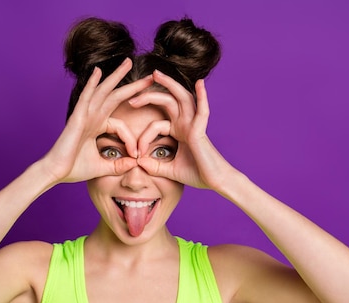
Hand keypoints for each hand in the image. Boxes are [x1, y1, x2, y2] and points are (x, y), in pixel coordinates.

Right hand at [43, 59, 153, 183]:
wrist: (56, 172)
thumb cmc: (74, 169)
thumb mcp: (103, 167)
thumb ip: (118, 165)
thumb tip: (134, 163)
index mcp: (97, 126)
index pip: (121, 125)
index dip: (131, 139)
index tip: (137, 153)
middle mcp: (92, 117)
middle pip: (115, 96)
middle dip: (132, 85)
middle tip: (149, 75)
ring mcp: (84, 115)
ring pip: (103, 91)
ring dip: (116, 76)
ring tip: (128, 61)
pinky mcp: (77, 117)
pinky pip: (86, 97)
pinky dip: (92, 84)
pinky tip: (98, 72)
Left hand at [129, 71, 233, 189]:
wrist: (215, 182)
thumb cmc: (197, 175)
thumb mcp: (169, 171)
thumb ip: (154, 166)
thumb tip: (138, 162)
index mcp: (179, 131)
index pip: (156, 124)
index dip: (143, 137)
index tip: (135, 153)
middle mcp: (186, 124)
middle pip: (168, 101)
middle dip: (150, 93)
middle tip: (132, 92)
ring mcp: (194, 125)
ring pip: (181, 98)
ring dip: (169, 84)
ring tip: (156, 74)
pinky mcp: (201, 131)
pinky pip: (202, 111)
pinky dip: (202, 96)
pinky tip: (199, 83)